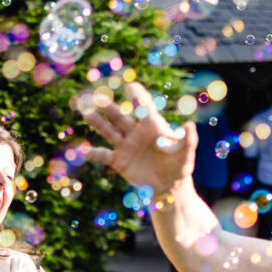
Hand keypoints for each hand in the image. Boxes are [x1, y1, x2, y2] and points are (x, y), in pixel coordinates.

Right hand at [82, 82, 197, 194]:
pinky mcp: (118, 161)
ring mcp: (125, 145)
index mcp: (152, 126)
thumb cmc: (179, 166)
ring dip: (97, 122)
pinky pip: (103, 155)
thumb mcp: (186, 154)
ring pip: (108, 131)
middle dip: (108, 106)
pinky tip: (82, 150)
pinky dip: (93, 153)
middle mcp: (135, 132)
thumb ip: (188, 140)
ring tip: (86, 112)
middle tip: (96, 96)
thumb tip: (189, 125)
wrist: (168, 186)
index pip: (143, 108)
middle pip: (119, 116)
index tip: (130, 85)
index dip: (137, 97)